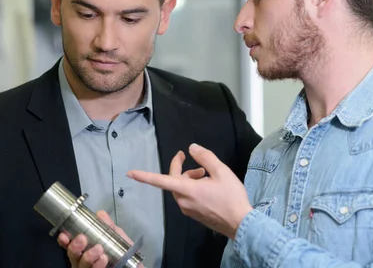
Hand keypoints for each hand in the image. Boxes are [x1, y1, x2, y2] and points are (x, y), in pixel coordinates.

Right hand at [57, 210, 144, 267]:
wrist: (134, 266)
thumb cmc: (124, 254)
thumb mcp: (118, 238)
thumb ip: (109, 227)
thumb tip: (100, 214)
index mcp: (85, 250)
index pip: (69, 246)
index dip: (64, 241)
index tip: (64, 235)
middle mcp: (83, 262)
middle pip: (72, 257)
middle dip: (74, 247)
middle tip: (82, 239)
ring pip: (80, 267)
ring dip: (87, 257)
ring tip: (99, 250)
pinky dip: (97, 266)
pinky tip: (103, 259)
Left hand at [127, 143, 252, 238]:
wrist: (241, 224)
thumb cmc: (231, 197)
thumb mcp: (222, 172)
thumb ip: (205, 157)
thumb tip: (191, 148)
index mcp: (186, 190)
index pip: (161, 181)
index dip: (144, 176)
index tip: (130, 173)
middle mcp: (183, 201)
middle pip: (174, 181)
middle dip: (183, 170)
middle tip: (201, 166)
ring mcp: (187, 210)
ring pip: (181, 189)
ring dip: (190, 179)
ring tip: (207, 175)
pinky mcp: (194, 215)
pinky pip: (187, 197)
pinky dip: (193, 188)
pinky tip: (209, 187)